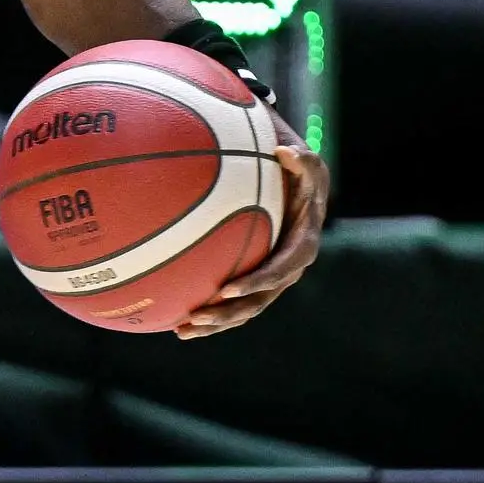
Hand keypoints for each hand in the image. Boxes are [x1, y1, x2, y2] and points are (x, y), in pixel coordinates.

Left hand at [180, 126, 327, 338]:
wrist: (299, 187)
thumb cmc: (298, 171)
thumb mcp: (306, 162)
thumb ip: (303, 160)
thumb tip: (285, 151)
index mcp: (302, 247)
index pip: (279, 271)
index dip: (255, 283)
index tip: (227, 290)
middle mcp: (288, 270)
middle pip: (258, 301)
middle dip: (228, 313)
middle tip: (197, 315)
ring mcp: (272, 281)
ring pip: (243, 311)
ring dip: (215, 324)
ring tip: (183, 331)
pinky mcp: (255, 282)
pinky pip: (233, 304)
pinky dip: (210, 316)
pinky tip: (177, 323)